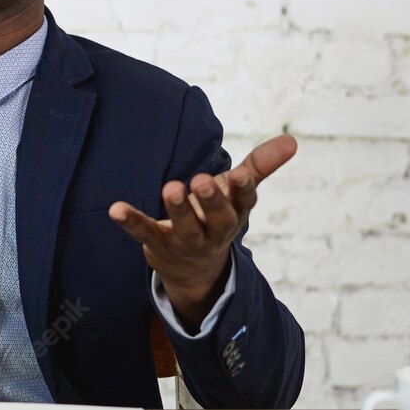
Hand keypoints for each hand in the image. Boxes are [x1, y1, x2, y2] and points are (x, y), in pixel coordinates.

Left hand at [108, 134, 296, 328]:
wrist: (194, 269)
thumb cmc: (217, 217)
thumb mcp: (239, 194)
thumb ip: (260, 166)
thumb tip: (292, 141)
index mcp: (235, 214)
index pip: (244, 202)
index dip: (243, 190)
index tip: (241, 175)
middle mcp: (214, 231)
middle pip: (218, 218)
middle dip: (211, 201)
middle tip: (201, 181)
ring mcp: (186, 242)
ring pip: (185, 228)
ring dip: (178, 210)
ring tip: (171, 188)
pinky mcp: (158, 245)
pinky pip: (144, 233)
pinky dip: (131, 221)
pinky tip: (116, 209)